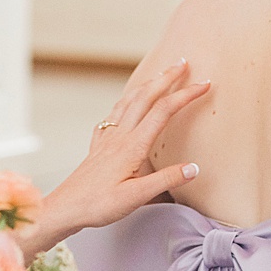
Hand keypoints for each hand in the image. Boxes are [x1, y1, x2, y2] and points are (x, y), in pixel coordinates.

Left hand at [23, 60, 211, 255]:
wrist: (66, 207)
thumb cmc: (98, 205)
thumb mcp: (136, 197)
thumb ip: (166, 181)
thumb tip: (194, 168)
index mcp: (132, 146)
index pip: (163, 112)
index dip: (185, 95)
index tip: (204, 85)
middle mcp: (120, 136)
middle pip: (146, 96)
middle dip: (166, 77)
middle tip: (183, 63)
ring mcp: (108, 138)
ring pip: (129, 100)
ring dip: (148, 84)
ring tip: (160, 74)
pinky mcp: (100, 145)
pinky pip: (115, 113)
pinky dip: (127, 99)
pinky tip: (129, 102)